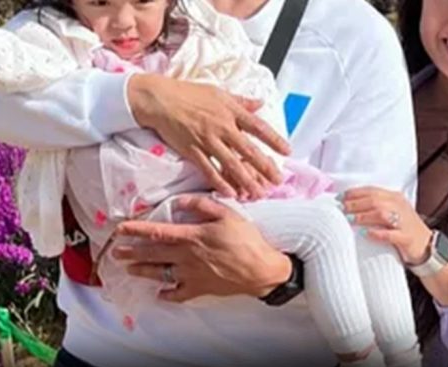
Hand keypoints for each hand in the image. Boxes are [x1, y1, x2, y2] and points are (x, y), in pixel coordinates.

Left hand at [112, 195, 291, 301]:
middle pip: (152, 255)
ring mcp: (191, 275)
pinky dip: (167, 294)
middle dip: (132, 252)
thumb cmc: (246, 240)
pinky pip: (178, 294)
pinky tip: (160, 293)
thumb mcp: (227, 214)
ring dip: (142, 271)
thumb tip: (179, 200)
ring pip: (160, 274)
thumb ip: (201, 205)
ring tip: (129, 268)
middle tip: (116, 251)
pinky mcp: (200, 289)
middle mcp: (186, 257)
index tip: (120, 229)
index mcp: (191, 237)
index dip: (136, 230)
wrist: (261, 270)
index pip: (157, 232)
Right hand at [128, 74, 290, 198]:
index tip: (287, 151)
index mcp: (231, 111)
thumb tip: (260, 103)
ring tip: (258, 193)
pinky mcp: (192, 150)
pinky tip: (231, 192)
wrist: (160, 99)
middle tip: (277, 181)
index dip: (274, 139)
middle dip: (265, 167)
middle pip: (248, 150)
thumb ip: (241, 101)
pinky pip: (209, 169)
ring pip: (231, 163)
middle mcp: (222, 126)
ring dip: (246, 180)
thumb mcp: (218, 92)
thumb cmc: (188, 93)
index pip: (258, 127)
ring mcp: (207, 140)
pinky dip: (220, 182)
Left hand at [341, 187, 432, 264]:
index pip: (372, 191)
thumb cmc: (404, 229)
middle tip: (341, 209)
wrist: (428, 247)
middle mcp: (400, 207)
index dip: (354, 193)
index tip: (340, 198)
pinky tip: (365, 234)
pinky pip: (390, 234)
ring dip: (363, 216)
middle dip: (355, 204)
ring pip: (382, 214)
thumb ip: (375, 207)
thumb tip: (348, 206)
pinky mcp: (407, 238)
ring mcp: (404, 222)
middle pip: (375, 201)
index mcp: (395, 198)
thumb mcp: (392, 212)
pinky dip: (377, 234)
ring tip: (349, 220)